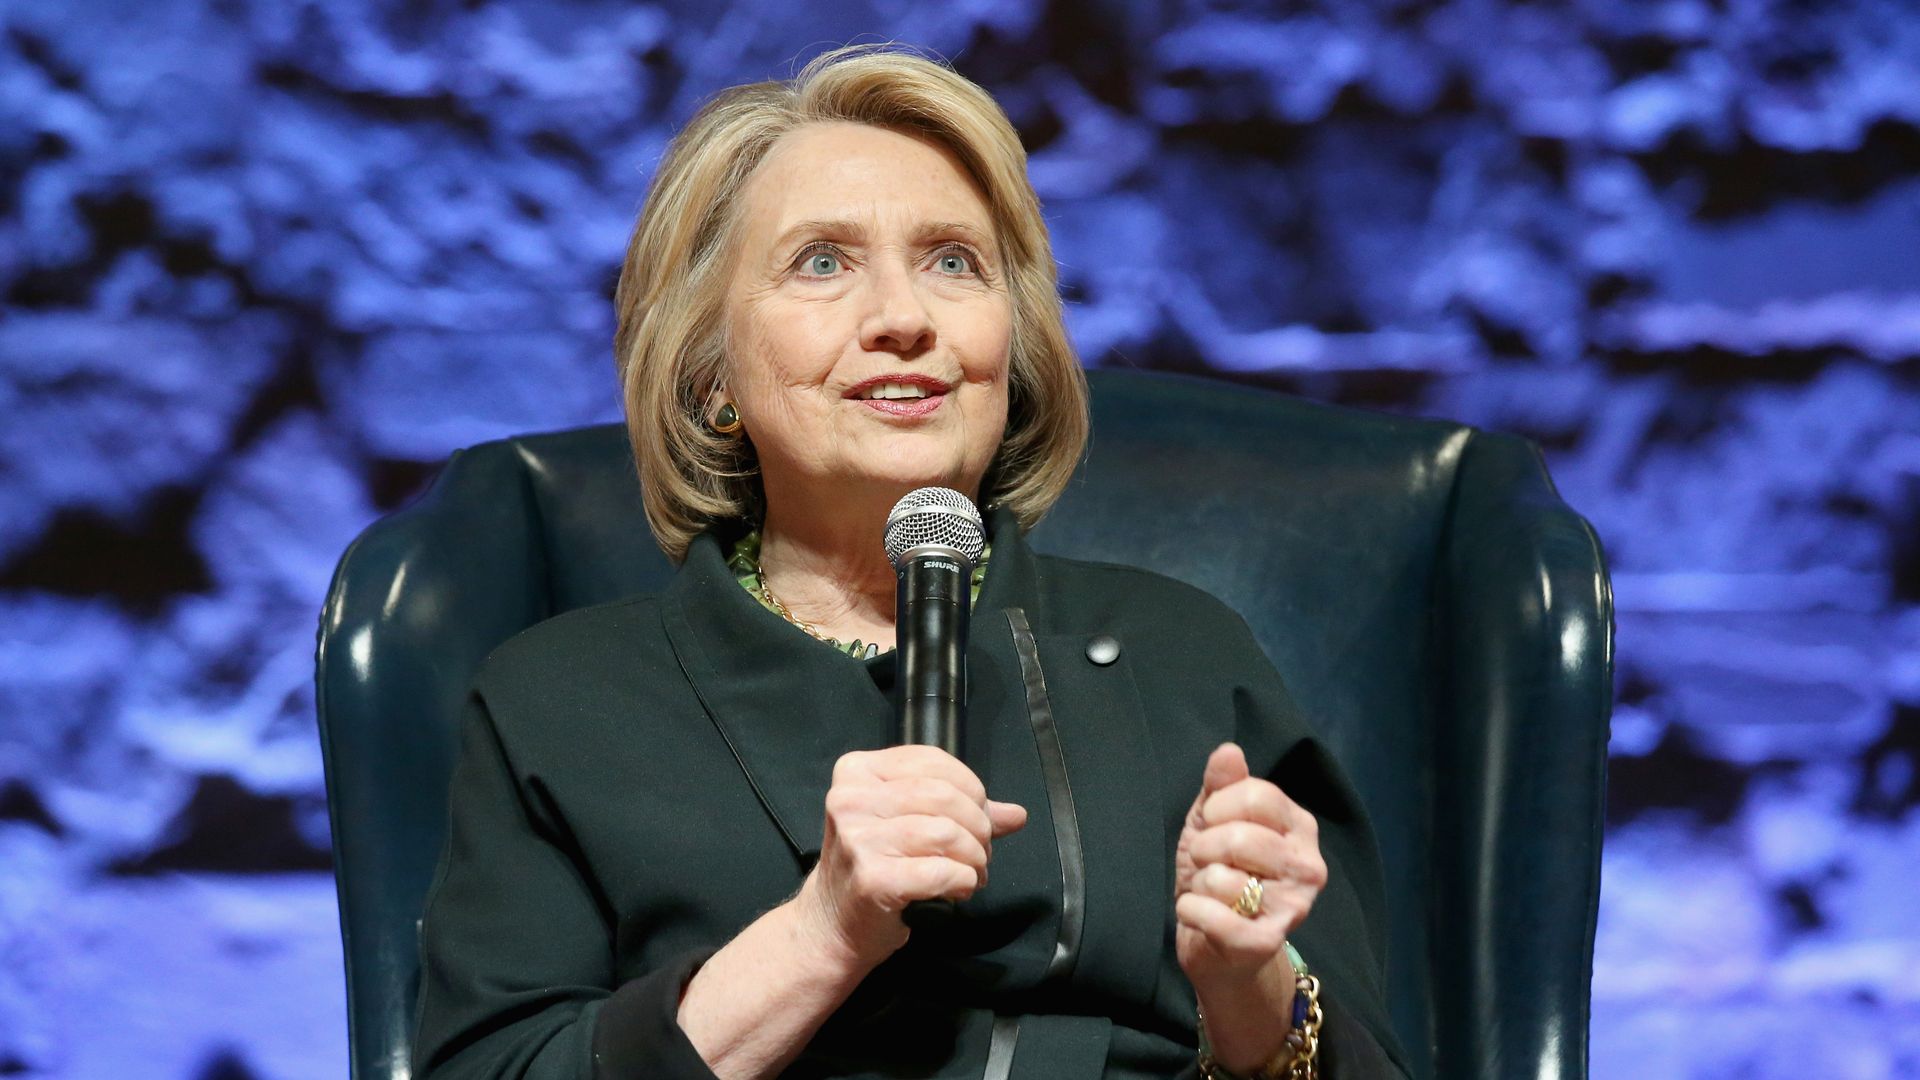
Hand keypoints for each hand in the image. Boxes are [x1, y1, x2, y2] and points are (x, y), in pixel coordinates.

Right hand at [793, 746, 1026, 972]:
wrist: (831, 925)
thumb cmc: (871, 869)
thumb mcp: (908, 825)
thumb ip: (961, 813)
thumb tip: (1015, 814)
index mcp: (857, 771)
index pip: (932, 761)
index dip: (970, 789)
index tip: (978, 816)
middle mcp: (851, 799)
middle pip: (944, 797)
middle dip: (978, 827)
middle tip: (980, 853)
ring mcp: (857, 838)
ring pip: (946, 832)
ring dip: (974, 858)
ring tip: (971, 873)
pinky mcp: (871, 878)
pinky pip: (940, 871)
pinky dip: (962, 881)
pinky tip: (957, 889)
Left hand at [1175, 743, 1325, 991]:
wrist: (1220, 947)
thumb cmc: (1220, 875)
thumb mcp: (1213, 822)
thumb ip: (1221, 786)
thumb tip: (1229, 751)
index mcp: (1300, 827)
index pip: (1257, 795)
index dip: (1218, 807)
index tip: (1212, 825)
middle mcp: (1308, 866)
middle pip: (1240, 836)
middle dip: (1205, 849)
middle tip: (1208, 865)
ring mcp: (1294, 906)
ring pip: (1224, 878)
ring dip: (1200, 883)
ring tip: (1212, 893)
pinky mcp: (1268, 942)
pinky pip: (1215, 916)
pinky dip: (1191, 911)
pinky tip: (1198, 914)